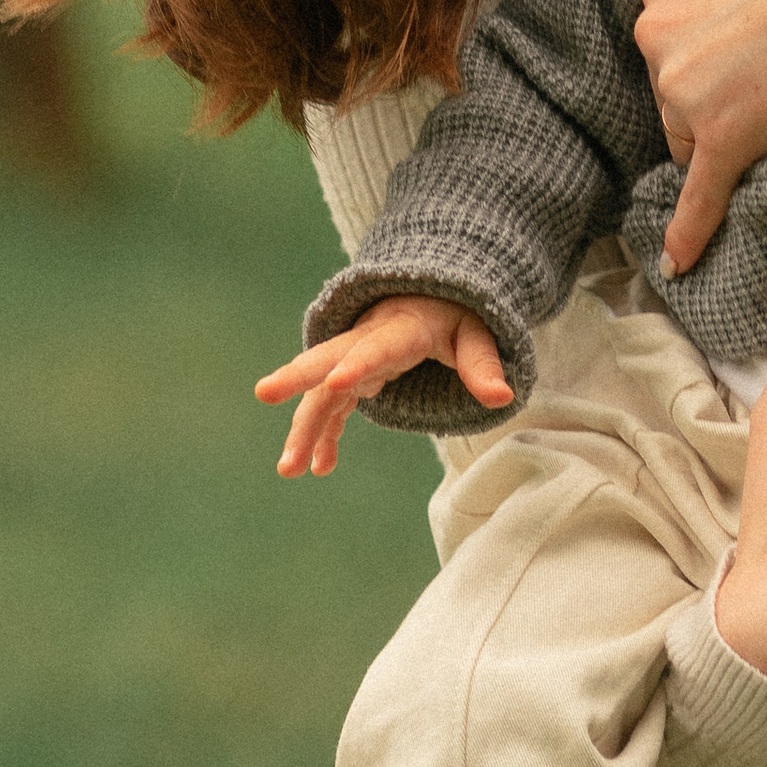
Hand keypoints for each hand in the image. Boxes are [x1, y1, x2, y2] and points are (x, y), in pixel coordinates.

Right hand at [254, 295, 512, 478]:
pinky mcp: (351, 378)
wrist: (429, 296)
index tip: (335, 382)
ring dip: (304, 427)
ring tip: (288, 469)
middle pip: (328, 358)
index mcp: (400, 329)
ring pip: (322, 392)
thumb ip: (483, 365)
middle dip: (297, 376)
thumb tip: (501, 397)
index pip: (376, 347)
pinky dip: (324, 435)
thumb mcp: (477, 334)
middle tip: (264, 392)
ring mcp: (354, 360)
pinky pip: (331, 407)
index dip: (357, 364)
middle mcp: (367, 341)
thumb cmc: (456, 316)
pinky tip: (319, 467)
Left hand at [630, 0, 766, 268]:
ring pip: (688, 123)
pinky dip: (687, 229)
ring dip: (721, 123)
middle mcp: (658, 35)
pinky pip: (699, 197)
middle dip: (715, 68)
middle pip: (676, 68)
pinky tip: (679, 259)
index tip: (764, 10)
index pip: (674, 8)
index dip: (719, 13)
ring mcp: (687, 94)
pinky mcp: (723, 144)